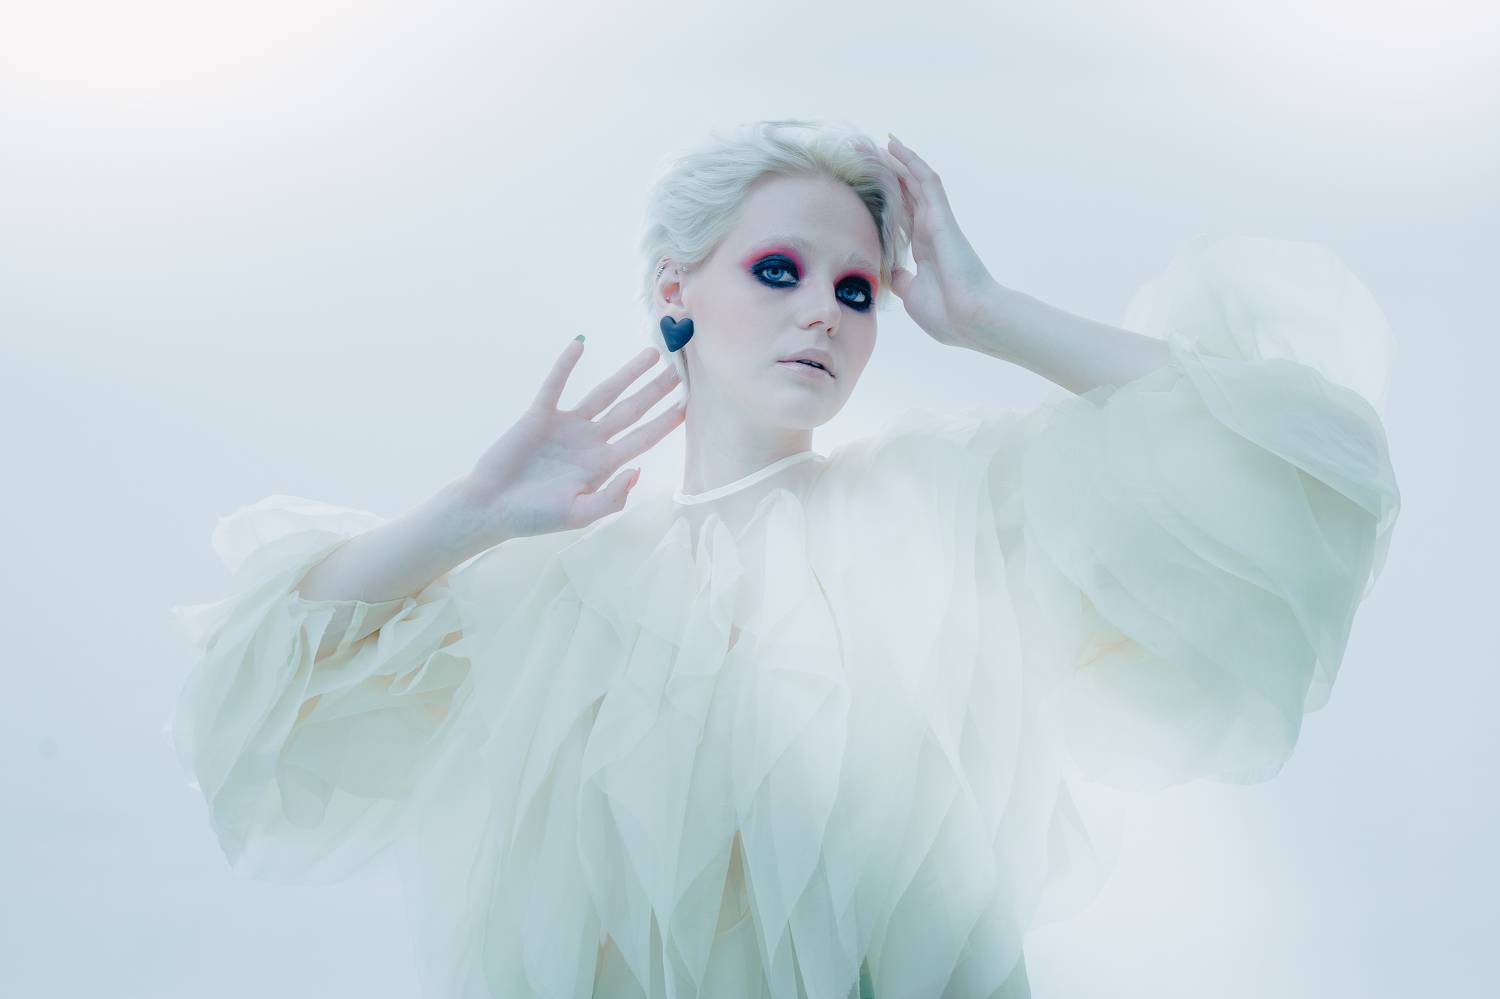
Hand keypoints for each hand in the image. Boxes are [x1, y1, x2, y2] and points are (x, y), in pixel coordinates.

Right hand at [457, 341, 684, 543]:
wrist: (491, 508)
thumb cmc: (534, 517)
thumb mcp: (578, 515)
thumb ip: (610, 498)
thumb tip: (637, 471)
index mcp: (603, 465)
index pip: (642, 438)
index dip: (665, 423)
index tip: (688, 405)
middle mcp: (590, 441)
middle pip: (631, 410)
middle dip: (656, 391)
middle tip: (680, 370)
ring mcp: (566, 425)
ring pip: (603, 393)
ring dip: (626, 374)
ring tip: (651, 354)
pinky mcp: (539, 415)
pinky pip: (556, 385)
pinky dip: (566, 365)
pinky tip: (580, 343)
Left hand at [881, 134, 1000, 349]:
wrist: (970, 319)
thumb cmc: (947, 314)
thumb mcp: (912, 295)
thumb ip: (901, 279)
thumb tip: (889, 271)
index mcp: (923, 250)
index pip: (902, 216)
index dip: (888, 198)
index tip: (869, 185)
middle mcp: (929, 232)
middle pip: (908, 194)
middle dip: (890, 174)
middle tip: (867, 153)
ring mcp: (937, 222)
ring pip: (917, 181)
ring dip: (899, 160)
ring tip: (880, 141)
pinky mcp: (942, 217)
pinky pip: (928, 182)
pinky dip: (912, 162)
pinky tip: (896, 146)